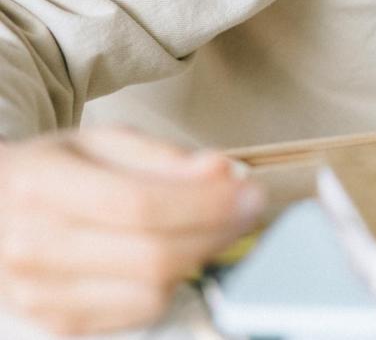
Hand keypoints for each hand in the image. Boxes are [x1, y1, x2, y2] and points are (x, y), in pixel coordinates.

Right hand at [0, 127, 263, 334]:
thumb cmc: (51, 173)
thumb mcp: (101, 143)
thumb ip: (164, 157)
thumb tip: (223, 173)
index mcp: (43, 186)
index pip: (140, 205)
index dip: (207, 203)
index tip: (251, 193)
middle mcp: (34, 245)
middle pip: (151, 255)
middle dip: (218, 232)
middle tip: (249, 211)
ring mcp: (40, 293)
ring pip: (150, 292)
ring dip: (196, 260)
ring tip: (206, 230)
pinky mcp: (57, 323)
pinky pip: (136, 315)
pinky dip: (168, 287)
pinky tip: (170, 257)